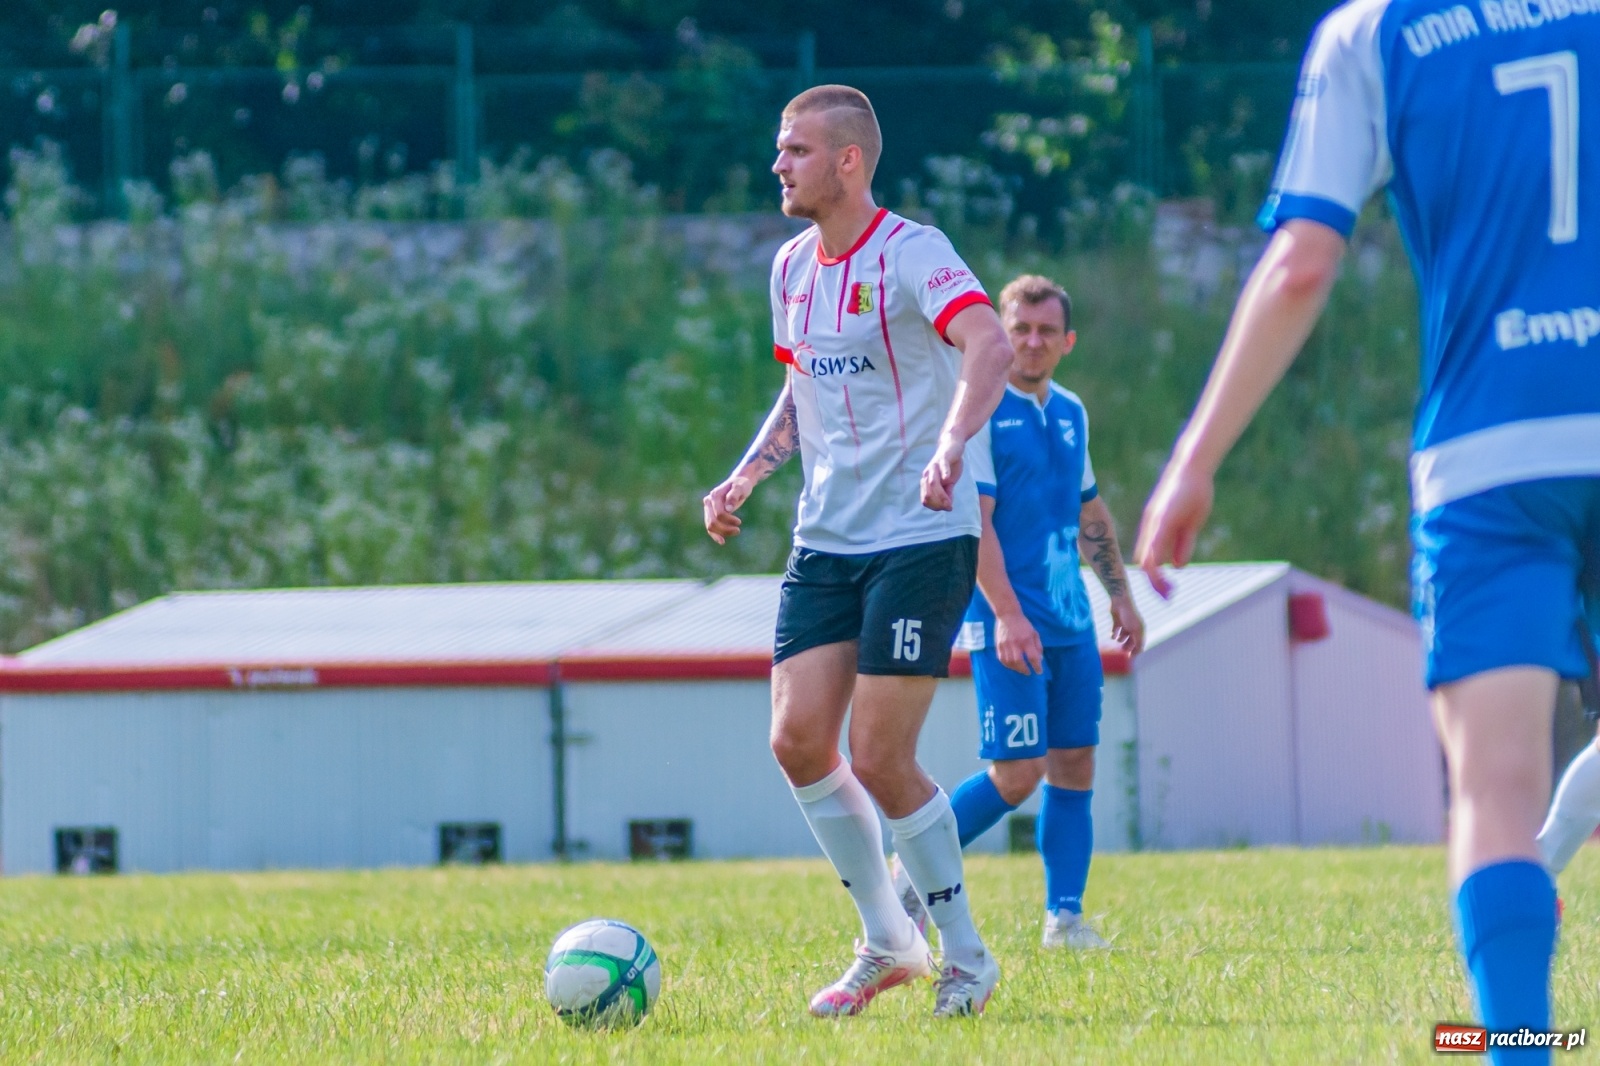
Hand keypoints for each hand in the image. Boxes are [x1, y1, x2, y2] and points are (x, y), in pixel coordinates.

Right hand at [703, 473, 754, 544]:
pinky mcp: (710, 513)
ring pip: (710, 526)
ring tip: (736, 532)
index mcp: (715, 495)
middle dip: (725, 529)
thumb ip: (734, 496)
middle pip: (712, 521)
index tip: (739, 522)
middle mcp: (708, 501)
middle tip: (738, 531)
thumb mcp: (741, 488)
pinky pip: (710, 526)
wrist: (739, 483)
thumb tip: (728, 509)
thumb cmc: (741, 485)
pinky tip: (722, 541)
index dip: (729, 520)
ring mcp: (708, 507)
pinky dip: (715, 534)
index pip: (719, 513)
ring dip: (721, 532)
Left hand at [920, 437, 962, 510]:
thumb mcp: (950, 481)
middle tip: (949, 507)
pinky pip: (942, 467)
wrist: (952, 445)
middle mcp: (927, 475)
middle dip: (938, 504)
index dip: (935, 507)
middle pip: (928, 494)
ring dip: (940, 495)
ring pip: (933, 483)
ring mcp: (934, 467)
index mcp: (927, 482)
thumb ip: (948, 492)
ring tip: (949, 502)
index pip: (925, 499)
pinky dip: (944, 473)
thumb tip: (948, 506)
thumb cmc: (950, 464)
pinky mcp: (943, 459)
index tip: (946, 508)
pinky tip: (947, 479)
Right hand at [994, 611, 1043, 675]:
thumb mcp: (1034, 633)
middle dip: (1025, 670)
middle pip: (1019, 662)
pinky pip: (1002, 659)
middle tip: (1028, 672)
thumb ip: (1038, 646)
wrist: (1008, 615)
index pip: (1032, 657)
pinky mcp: (998, 645)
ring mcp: (1005, 645)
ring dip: (1016, 669)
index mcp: (1026, 640)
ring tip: (1021, 669)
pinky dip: (1007, 665)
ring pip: (1009, 662)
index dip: (1037, 666)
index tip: (1039, 671)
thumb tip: (1040, 659)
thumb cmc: (1023, 624)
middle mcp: (1015, 643)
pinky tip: (1012, 665)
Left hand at [1109, 595, 1145, 655]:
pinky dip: (1113, 634)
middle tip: (1121, 650)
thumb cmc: (1129, 615)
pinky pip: (1115, 631)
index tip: (1129, 657)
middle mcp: (1133, 628)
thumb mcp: (1136, 630)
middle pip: (1131, 642)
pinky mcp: (1117, 621)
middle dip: (1126, 646)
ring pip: (1123, 637)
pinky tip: (1112, 635)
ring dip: (1120, 639)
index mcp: (1140, 630)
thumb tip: (1138, 653)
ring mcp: (1125, 624)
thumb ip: (1138, 641)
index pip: (1139, 644)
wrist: (1120, 601)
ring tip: (1117, 638)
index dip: (1135, 651)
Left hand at [1135, 458, 1213, 597]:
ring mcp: (1155, 522)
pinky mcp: (1163, 517)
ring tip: (1165, 592)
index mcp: (1156, 529)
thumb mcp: (1190, 524)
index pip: (1148, 558)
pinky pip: (1156, 542)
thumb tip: (1176, 566)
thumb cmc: (1193, 492)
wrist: (1191, 467)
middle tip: (1166, 596)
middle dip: (1154, 582)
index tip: (1166, 591)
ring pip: (1148, 555)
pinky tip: (1161, 573)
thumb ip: (1182, 544)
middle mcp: (1152, 527)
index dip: (1155, 577)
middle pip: (1145, 561)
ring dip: (1155, 576)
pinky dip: (1156, 559)